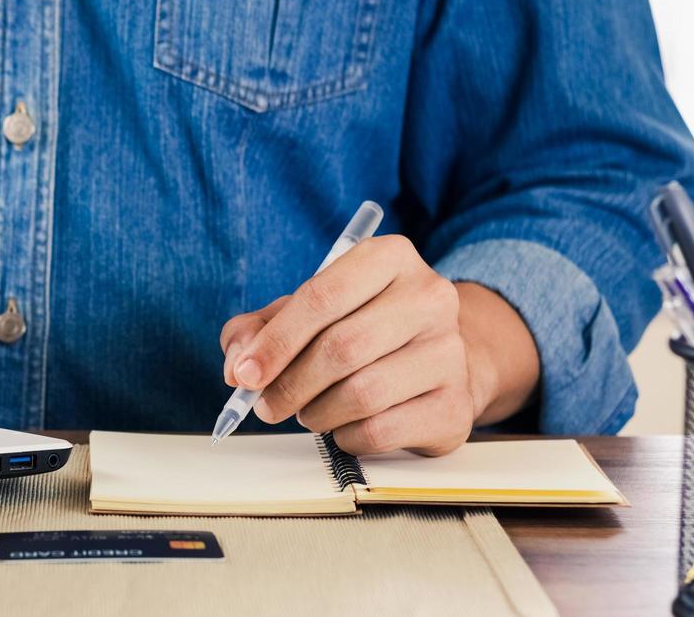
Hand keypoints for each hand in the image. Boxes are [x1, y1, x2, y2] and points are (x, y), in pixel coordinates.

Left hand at [218, 235, 537, 455]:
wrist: (438, 357)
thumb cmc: (363, 326)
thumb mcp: (309, 312)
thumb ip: (261, 328)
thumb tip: (237, 364)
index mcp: (390, 257)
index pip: (322, 297)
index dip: (275, 341)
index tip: (244, 374)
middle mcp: (430, 297)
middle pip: (341, 348)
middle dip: (290, 384)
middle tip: (266, 404)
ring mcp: (449, 352)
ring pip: (361, 394)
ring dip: (316, 412)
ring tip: (308, 410)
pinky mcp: (455, 405)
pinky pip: (380, 430)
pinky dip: (346, 436)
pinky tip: (344, 425)